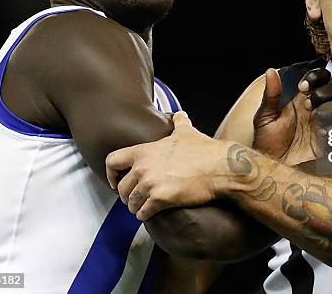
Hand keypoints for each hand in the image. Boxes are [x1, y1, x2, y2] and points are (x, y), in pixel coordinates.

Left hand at [106, 111, 226, 220]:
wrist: (220, 168)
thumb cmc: (204, 150)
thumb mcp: (187, 132)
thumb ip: (179, 122)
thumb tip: (179, 114)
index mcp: (144, 151)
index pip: (112, 161)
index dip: (111, 173)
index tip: (116, 181)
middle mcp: (143, 167)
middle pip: (122, 187)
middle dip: (127, 195)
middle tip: (135, 198)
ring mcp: (150, 184)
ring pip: (131, 203)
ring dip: (136, 207)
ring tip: (143, 208)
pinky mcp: (160, 199)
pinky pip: (143, 213)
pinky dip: (146, 215)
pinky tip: (152, 214)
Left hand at [253, 68, 331, 165]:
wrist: (270, 166)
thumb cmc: (266, 141)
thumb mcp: (264, 117)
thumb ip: (271, 94)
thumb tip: (271, 71)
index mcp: (303, 100)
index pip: (320, 79)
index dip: (317, 77)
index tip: (303, 86)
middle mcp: (317, 109)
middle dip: (325, 92)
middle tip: (308, 103)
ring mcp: (325, 125)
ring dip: (330, 109)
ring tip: (315, 118)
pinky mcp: (329, 142)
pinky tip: (321, 134)